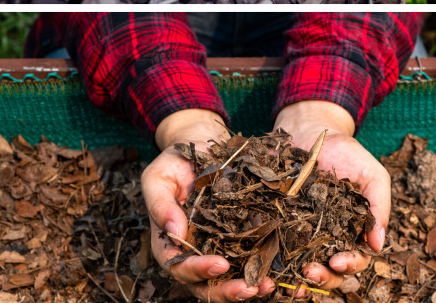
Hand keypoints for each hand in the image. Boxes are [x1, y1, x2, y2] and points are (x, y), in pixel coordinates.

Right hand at [142, 109, 275, 301]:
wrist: (199, 147)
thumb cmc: (173, 164)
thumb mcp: (158, 178)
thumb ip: (161, 205)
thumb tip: (174, 234)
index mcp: (169, 242)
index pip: (179, 266)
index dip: (198, 271)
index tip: (220, 264)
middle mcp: (193, 253)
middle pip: (204, 285)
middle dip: (226, 291)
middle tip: (250, 289)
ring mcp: (216, 249)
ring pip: (228, 281)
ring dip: (247, 288)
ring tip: (268, 286)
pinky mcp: (239, 241)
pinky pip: (248, 262)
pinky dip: (261, 271)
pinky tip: (276, 271)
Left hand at [274, 101, 390, 295]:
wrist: (308, 129)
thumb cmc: (344, 152)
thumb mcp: (370, 174)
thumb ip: (378, 206)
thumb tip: (378, 246)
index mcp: (349, 232)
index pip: (353, 259)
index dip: (348, 265)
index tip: (338, 261)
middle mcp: (322, 237)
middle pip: (325, 270)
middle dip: (320, 278)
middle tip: (309, 274)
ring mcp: (294, 231)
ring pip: (295, 265)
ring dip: (292, 278)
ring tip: (287, 283)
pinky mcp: (269, 221)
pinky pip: (267, 245)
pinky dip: (266, 260)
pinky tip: (262, 266)